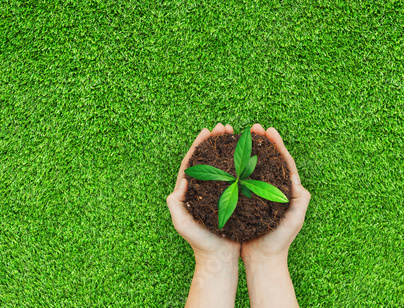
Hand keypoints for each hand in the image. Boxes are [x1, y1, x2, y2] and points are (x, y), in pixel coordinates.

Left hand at [166, 123, 239, 261]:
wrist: (219, 259)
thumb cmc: (199, 242)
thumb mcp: (182, 223)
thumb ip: (176, 203)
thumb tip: (182, 180)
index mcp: (190, 191)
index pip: (193, 162)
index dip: (199, 145)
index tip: (207, 130)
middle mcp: (206, 189)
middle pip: (210, 159)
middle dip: (216, 141)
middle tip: (225, 126)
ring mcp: (220, 193)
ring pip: (224, 166)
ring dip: (230, 149)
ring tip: (236, 134)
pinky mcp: (233, 199)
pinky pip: (237, 178)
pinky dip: (241, 165)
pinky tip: (249, 156)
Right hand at [241, 124, 310, 264]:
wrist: (262, 260)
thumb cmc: (279, 241)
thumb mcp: (294, 219)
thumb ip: (299, 199)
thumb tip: (296, 176)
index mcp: (284, 189)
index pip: (282, 161)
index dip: (276, 144)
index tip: (268, 130)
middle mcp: (270, 188)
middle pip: (265, 159)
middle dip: (260, 141)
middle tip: (252, 127)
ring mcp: (256, 194)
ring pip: (251, 166)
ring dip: (245, 150)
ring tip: (236, 136)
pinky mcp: (243, 200)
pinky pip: (238, 179)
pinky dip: (233, 167)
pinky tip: (225, 158)